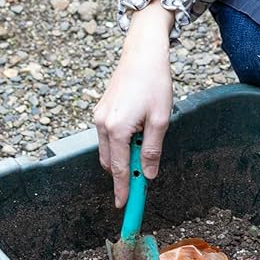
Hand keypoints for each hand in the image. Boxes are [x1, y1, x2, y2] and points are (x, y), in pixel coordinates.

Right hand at [93, 0, 174, 204]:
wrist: (142, 53)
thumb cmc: (154, 82)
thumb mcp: (160, 119)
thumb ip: (152, 149)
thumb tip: (149, 174)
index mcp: (117, 129)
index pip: (121, 169)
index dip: (124, 190)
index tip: (124, 206)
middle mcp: (103, 124)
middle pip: (111, 163)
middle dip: (125, 174)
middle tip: (143, 181)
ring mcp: (99, 116)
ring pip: (108, 150)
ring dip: (123, 157)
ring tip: (145, 148)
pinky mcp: (100, 110)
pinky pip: (107, 136)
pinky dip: (119, 144)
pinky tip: (136, 134)